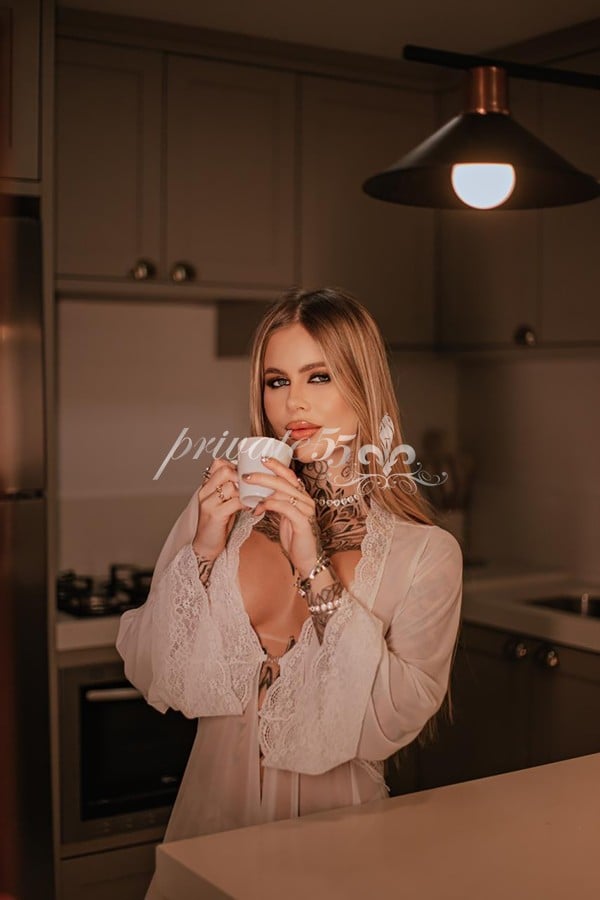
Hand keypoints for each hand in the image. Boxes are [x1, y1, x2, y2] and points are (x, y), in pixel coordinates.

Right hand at [192, 459, 244, 559]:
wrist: (206, 546)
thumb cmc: (217, 524)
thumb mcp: (221, 503)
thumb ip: (230, 490)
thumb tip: (248, 478)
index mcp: (206, 486)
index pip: (218, 464)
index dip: (234, 465)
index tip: (246, 474)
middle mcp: (205, 492)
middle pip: (225, 471)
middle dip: (242, 476)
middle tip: (253, 484)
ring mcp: (208, 503)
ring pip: (231, 486)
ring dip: (246, 490)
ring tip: (254, 496)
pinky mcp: (215, 515)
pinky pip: (235, 502)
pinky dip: (246, 503)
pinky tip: (251, 506)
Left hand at [245, 458, 320, 575]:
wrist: (307, 559)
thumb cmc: (295, 538)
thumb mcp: (284, 517)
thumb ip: (276, 503)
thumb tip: (258, 494)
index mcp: (302, 496)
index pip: (289, 475)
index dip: (276, 465)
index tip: (261, 458)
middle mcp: (306, 500)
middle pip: (284, 481)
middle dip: (264, 476)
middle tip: (246, 476)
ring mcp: (306, 510)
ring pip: (283, 492)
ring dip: (263, 492)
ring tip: (247, 494)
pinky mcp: (303, 521)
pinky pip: (285, 507)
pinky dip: (269, 505)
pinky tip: (257, 509)